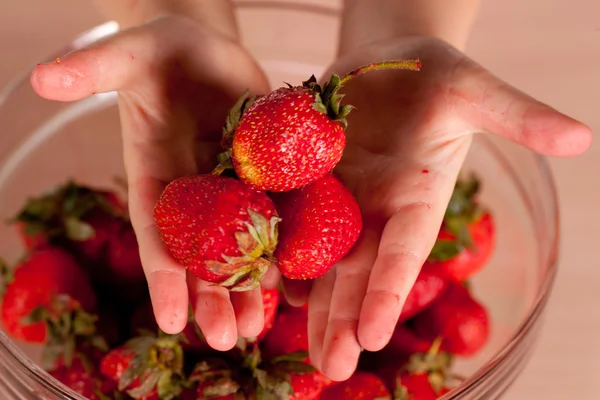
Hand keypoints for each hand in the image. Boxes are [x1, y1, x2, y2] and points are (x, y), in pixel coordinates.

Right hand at [29, 16, 272, 349]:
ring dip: (250, 287)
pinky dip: (289, 249)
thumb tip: (44, 76)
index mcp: (156, 174)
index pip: (156, 231)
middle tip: (226, 339)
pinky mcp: (269, 176)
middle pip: (202, 253)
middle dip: (211, 296)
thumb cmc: (165, 50)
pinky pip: (281, 217)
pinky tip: (300, 283)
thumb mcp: (133, 53)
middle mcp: (194, 192)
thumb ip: (97, 69)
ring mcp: (233, 188)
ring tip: (259, 326)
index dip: (162, 274)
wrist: (208, 50)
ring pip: (241, 246)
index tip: (168, 321)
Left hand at [289, 36, 591, 379]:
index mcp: (414, 197)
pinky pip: (281, 216)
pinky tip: (255, 280)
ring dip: (304, 298)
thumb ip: (518, 116)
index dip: (390, 291)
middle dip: (342, 316)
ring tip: (287, 342)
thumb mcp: (474, 90)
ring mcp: (334, 197)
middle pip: (356, 269)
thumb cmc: (435, 75)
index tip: (374, 336)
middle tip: (329, 367)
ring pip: (316, 255)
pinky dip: (269, 246)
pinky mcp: (301, 178)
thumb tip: (583, 137)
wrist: (383, 63)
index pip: (403, 251)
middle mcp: (373, 208)